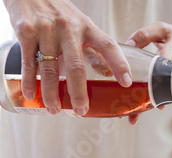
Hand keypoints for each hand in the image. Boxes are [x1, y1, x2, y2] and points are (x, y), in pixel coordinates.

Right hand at [4, 0, 131, 115]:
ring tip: (55, 109)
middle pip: (76, 66)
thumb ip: (93, 48)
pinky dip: (30, 81)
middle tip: (82, 110)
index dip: (119, 64)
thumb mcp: (81, 26)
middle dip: (79, 92)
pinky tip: (32, 94)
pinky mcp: (26, 32)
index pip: (108, 46)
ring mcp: (47, 30)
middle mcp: (69, 28)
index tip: (126, 82)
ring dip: (52, 93)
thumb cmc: (60, 13)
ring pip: (51, 69)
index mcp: (88, 27)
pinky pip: (28, 62)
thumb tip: (108, 74)